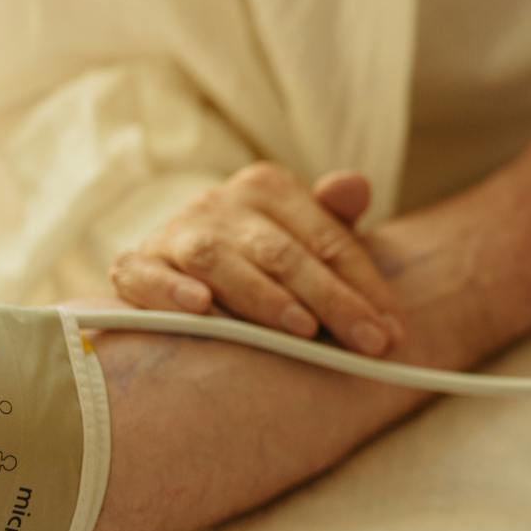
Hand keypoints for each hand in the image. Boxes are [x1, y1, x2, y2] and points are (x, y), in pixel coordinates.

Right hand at [110, 163, 405, 355]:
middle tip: (369, 344)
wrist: (175, 264)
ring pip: (221, 263)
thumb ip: (335, 218)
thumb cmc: (260, 256)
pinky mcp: (136, 264)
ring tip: (303, 330)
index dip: (365, 287)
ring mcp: (176, 233)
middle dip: (333, 302)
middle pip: (284, 255)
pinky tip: (200, 308)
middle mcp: (221, 203)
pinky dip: (171, 291)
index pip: (329, 240)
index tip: (394, 330)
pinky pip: (148, 276)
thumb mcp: (305, 234)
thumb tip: (356, 186)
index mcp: (270, 188)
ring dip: (263, 298)